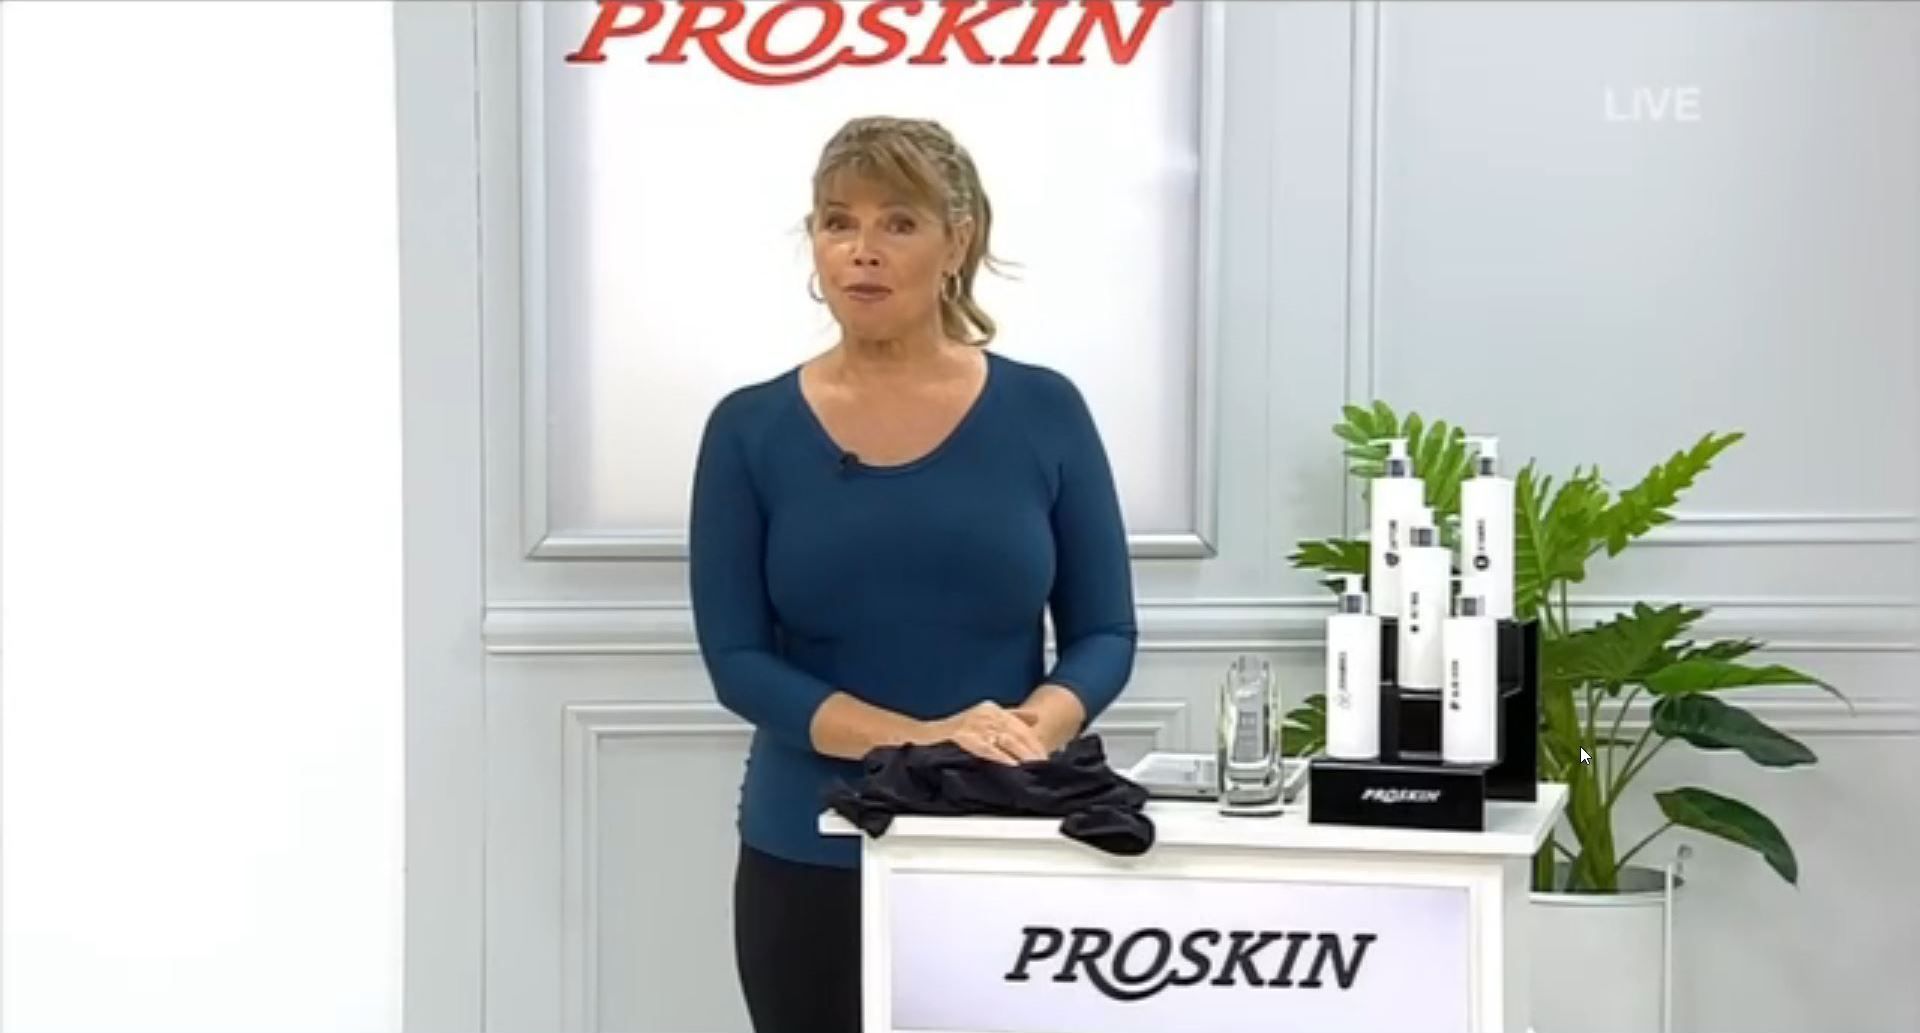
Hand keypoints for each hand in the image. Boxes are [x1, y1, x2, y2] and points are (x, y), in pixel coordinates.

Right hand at [920, 701, 1048, 764]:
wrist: (921, 740)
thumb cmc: (951, 733)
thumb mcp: (983, 718)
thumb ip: (1010, 717)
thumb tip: (1035, 718)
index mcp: (991, 710)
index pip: (1020, 726)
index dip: (1034, 743)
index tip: (1045, 758)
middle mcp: (985, 715)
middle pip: (1017, 734)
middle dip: (1032, 752)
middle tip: (1044, 767)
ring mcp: (975, 726)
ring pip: (1007, 742)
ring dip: (1022, 757)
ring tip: (1033, 770)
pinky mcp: (965, 738)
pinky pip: (989, 750)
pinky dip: (1002, 760)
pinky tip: (1012, 768)